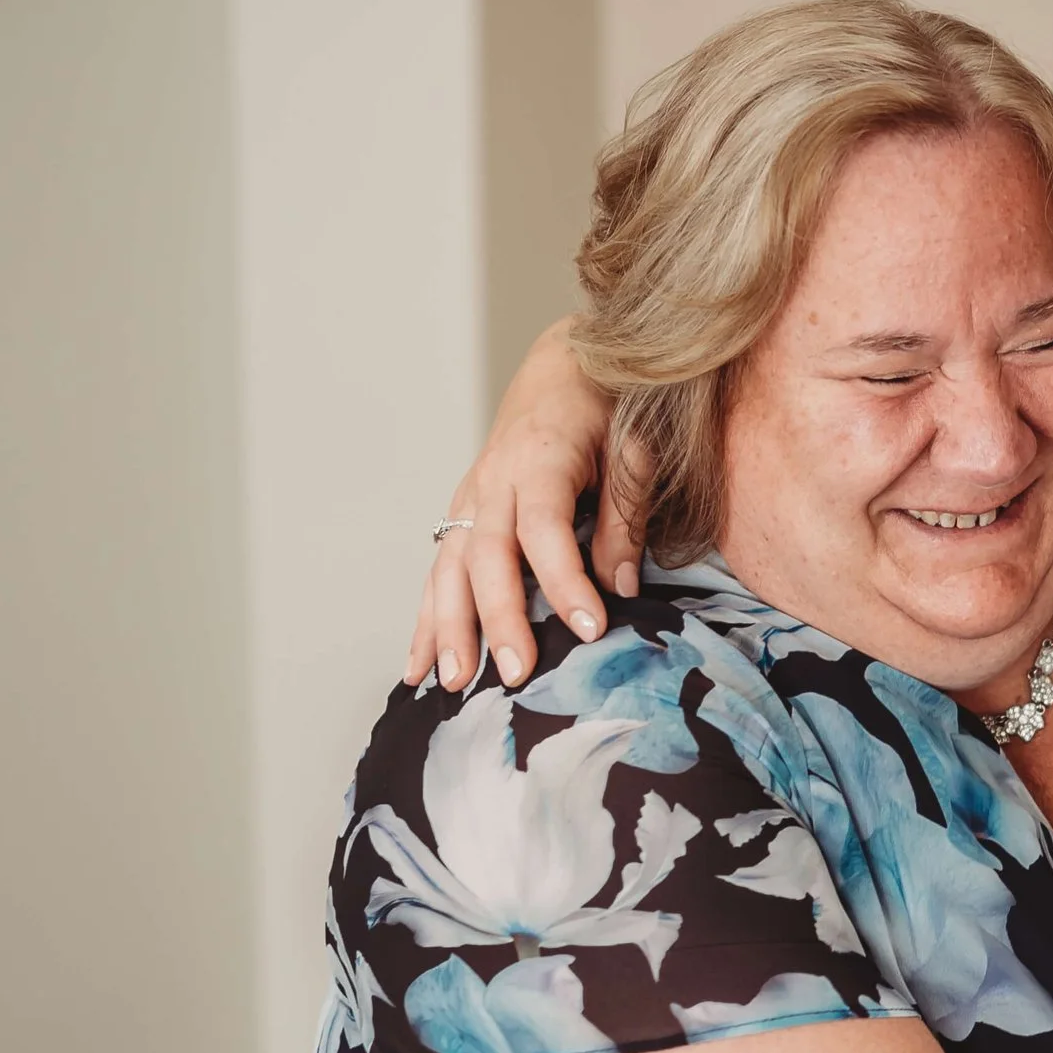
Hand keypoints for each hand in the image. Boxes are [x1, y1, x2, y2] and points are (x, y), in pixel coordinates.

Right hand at [404, 319, 639, 692]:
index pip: (545, 528)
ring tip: (452, 684)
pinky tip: (419, 668)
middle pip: (487, 556)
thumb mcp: (633, 451)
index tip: (591, 628)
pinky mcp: (462, 516)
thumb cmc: (605, 408)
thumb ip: (625, 516)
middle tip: (513, 674)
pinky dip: (426, 621)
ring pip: (449, 569)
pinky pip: (438, 573)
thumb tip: (621, 585)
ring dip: (448, 629)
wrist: (560, 368)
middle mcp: (493, 482)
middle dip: (498, 619)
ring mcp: (470, 500)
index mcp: (538, 459)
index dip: (565, 580)